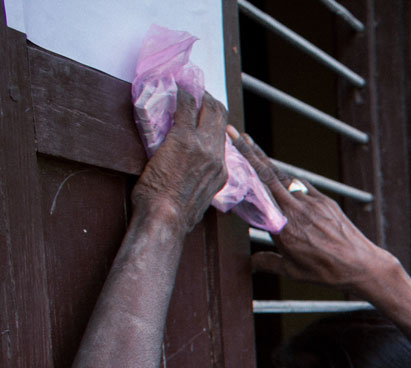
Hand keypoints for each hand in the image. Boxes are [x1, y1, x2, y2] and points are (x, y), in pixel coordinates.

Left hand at [132, 90, 227, 234]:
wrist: (166, 217)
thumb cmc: (173, 215)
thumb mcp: (195, 201)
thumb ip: (197, 186)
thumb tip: (187, 181)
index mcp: (221, 173)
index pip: (223, 141)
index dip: (215, 123)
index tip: (205, 114)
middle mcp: (217, 157)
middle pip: (221, 120)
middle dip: (210, 102)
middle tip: (196, 91)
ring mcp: (203, 147)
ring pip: (209, 110)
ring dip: (198, 95)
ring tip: (187, 85)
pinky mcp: (184, 138)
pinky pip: (186, 107)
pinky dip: (182, 94)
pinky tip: (174, 86)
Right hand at [231, 129, 395, 290]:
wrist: (361, 264)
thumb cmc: (325, 272)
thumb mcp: (292, 271)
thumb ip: (267, 263)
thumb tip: (250, 263)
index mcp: (282, 227)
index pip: (256, 195)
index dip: (242, 174)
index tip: (228, 156)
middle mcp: (295, 210)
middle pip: (268, 175)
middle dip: (249, 151)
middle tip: (234, 132)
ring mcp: (311, 202)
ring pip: (285, 179)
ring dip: (268, 164)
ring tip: (252, 146)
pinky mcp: (325, 200)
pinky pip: (302, 186)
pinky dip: (290, 181)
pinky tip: (282, 179)